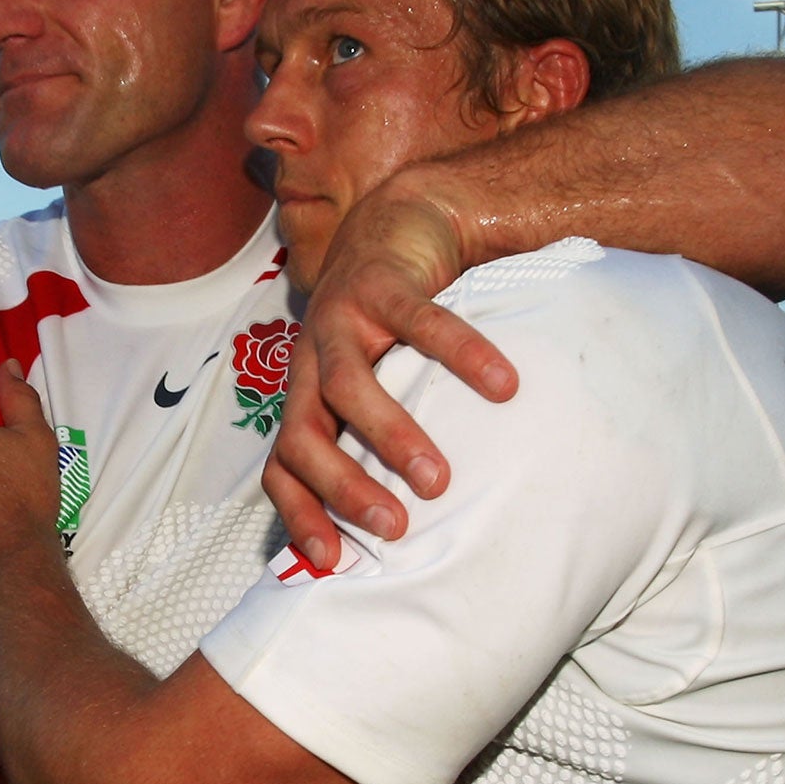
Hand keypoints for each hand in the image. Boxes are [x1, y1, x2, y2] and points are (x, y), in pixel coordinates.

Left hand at [266, 176, 516, 568]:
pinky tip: (503, 385)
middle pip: (304, 433)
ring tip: (437, 478)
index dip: (298, 513)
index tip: (332, 561)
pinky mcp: (382, 281)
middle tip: (395, 525)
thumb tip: (420, 524)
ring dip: (389, 436)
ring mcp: (341, 318)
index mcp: (307, 395)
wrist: (398, 223)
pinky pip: (421, 322)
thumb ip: (380, 439)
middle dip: (342, 486)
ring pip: (348, 383)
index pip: (281, 467)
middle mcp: (311, 362)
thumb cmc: (390, 326)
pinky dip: (461, 354)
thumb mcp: (376, 385)